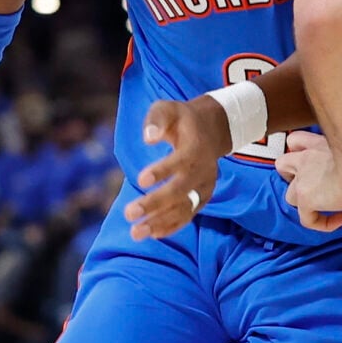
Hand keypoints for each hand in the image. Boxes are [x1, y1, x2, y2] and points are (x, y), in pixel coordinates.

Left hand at [125, 96, 229, 241]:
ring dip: (160, 222)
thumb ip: (156, 119)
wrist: (212, 130)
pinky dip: (172, 226)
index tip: (140, 180)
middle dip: (155, 203)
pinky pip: (189, 215)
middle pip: (181, 191)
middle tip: (129, 213)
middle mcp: (204, 170)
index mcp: (196, 147)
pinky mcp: (203, 197)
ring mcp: (205, 186)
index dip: (162, 171)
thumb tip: (148, 138)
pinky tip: (152, 233)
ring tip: (136, 233)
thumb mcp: (168, 109)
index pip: (180, 162)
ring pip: (184, 208)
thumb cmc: (182, 119)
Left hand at [276, 130, 341, 232]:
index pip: (297, 142)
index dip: (303, 150)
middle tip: (316, 182)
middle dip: (295, 175)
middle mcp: (305, 158)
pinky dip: (322, 224)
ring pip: (289, 195)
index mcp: (318, 142)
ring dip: (305, 201)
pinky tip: (341, 220)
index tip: (325, 161)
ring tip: (324, 205)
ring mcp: (303, 180)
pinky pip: (307, 220)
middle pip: (283, 165)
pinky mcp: (306, 199)